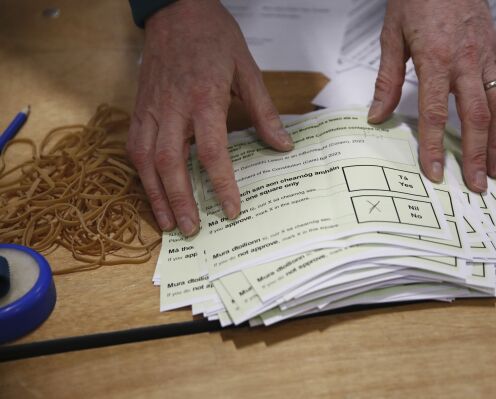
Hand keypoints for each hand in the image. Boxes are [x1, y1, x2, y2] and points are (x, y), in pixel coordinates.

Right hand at [127, 0, 292, 235]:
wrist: (177, 9)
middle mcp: (172, 107)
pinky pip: (133, 146)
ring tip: (168, 222)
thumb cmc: (214, 37)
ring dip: (155, 195)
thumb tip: (283, 146)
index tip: (231, 209)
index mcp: (204, 98)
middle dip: (180, 201)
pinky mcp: (139, 107)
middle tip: (192, 229)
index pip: (211, 152)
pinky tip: (152, 190)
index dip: (221, 184)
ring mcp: (151, 108)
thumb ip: (264, 112)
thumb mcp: (247, 70)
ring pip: (145, 159)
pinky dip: (141, 173)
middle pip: (170, 163)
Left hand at [368, 0, 495, 191]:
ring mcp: (486, 56)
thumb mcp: (391, 36)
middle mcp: (466, 61)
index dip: (435, 146)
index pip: (435, 113)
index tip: (434, 172)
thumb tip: (377, 115)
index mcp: (435, 59)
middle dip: (476, 155)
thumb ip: (387, 80)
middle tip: (476, 185)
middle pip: (476, 117)